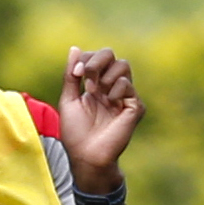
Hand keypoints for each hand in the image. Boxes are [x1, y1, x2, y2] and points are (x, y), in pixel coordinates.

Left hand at [60, 46, 143, 189]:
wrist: (86, 156)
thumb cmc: (76, 133)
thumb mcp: (68, 99)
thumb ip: (71, 75)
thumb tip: (75, 48)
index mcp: (97, 85)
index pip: (96, 57)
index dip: (85, 59)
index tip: (75, 74)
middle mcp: (112, 88)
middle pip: (111, 55)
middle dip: (96, 61)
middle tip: (86, 79)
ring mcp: (124, 97)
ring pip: (123, 65)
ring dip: (106, 74)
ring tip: (97, 92)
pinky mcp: (134, 108)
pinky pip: (127, 85)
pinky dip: (115, 89)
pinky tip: (109, 103)